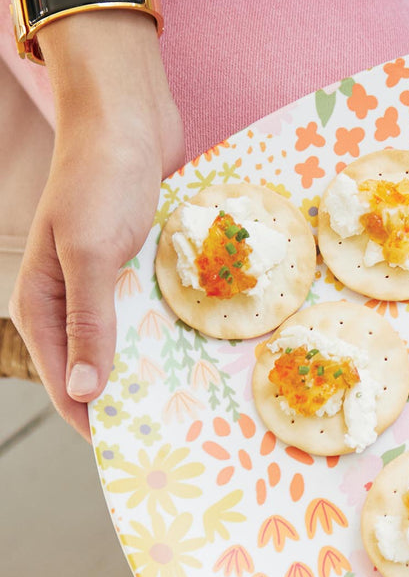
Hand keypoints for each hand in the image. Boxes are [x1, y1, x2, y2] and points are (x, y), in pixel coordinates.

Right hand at [9, 12, 183, 439]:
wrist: (127, 119)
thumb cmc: (101, 180)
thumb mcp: (90, 254)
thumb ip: (88, 322)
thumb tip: (85, 392)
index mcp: (41, 305)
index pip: (67, 385)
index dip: (97, 422)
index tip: (133, 456)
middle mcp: (70, 301)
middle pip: (98, 371)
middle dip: (131, 402)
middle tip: (178, 439)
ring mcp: (105, 285)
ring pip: (128, 345)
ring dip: (153, 371)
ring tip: (195, 406)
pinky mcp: (135, 268)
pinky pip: (151, 314)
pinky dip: (168, 335)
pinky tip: (200, 354)